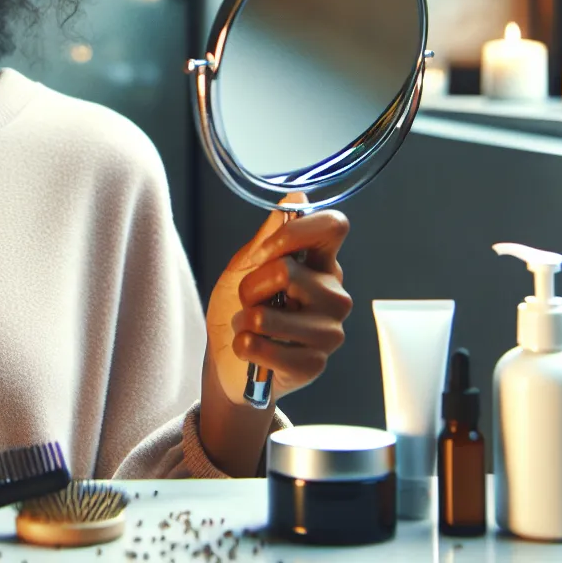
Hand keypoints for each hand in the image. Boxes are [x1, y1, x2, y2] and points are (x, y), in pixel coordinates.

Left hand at [204, 193, 353, 405]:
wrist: (228, 361)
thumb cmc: (238, 310)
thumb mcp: (244, 267)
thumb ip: (269, 237)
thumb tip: (296, 198)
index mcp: (321, 265)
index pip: (333, 226)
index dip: (295, 231)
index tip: (265, 252)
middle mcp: (333, 295)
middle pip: (286, 271)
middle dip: (250, 286)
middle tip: (249, 302)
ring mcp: (328, 332)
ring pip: (268, 315)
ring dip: (244, 321)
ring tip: (250, 328)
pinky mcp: (314, 364)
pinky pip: (263, 347)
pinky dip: (244, 347)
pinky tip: (253, 351)